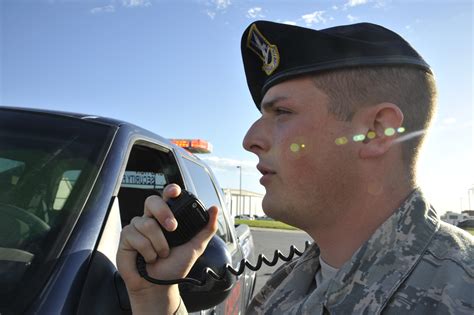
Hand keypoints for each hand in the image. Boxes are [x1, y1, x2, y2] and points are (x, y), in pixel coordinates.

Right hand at [116, 184, 217, 311]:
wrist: (159, 287)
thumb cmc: (174, 267)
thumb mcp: (195, 247)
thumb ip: (206, 229)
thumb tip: (215, 209)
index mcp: (167, 218)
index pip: (166, 198)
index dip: (169, 191)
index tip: (175, 192)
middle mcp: (151, 220)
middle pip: (152, 201)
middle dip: (163, 213)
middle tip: (172, 228)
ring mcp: (137, 228)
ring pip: (146, 223)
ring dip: (158, 244)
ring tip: (161, 254)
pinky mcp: (126, 238)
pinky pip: (136, 237)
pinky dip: (147, 251)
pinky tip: (147, 258)